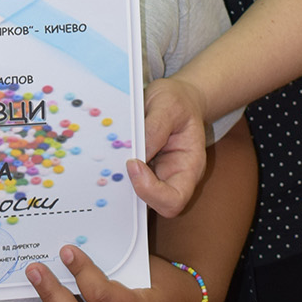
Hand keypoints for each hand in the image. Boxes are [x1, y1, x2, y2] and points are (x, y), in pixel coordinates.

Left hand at [126, 74, 207, 216]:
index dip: (151, 190)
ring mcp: (158, 175)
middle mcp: (175, 176)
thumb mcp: (169, 105)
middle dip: (134, 187)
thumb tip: (137, 151)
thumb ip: (155, 128)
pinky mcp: (143, 168)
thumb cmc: (179, 102)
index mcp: (190, 167)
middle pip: (155, 204)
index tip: (135, 164)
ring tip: (114, 153)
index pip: (174, 199)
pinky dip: (118, 170)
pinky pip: (128, 179)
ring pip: (138, 195)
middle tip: (120, 160)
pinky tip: (111, 151)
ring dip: (123, 180)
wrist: (179, 97)